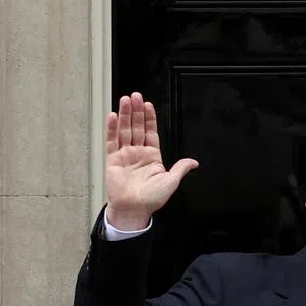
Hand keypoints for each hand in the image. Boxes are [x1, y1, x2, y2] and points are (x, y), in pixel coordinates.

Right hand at [105, 92, 198, 229]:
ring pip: (124, 130)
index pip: (151, 132)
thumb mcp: (171, 182)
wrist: (134, 210)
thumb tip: (193, 162)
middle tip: (136, 96)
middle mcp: (138, 153)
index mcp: (152, 157)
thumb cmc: (151, 199)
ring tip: (125, 100)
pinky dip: (112, 128)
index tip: (148, 105)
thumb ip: (180, 169)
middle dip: (136, 111)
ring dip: (124, 115)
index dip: (149, 119)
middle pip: (136, 127)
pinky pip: (112, 141)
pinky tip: (113, 116)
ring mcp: (125, 155)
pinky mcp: (113, 160)